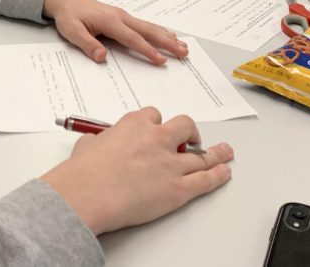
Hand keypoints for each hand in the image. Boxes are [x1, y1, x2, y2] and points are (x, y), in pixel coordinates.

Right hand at [41, 107, 233, 234]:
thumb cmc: (84, 172)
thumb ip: (100, 141)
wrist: (88, 194)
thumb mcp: (88, 144)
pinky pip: (205, 180)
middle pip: (184, 127)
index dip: (157, 124)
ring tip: (225, 152)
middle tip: (191, 139)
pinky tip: (224, 172)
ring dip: (215, 154)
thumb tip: (98, 145)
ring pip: (201, 155)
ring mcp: (171, 164)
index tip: (156, 130)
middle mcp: (157, 139)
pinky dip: (218, 176)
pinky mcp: (178, 189)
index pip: (154, 116)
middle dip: (190, 133)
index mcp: (135, 125)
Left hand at [42, 0, 185, 64]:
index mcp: (110, 21)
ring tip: (183, 45)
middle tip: (184, 52)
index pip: (132, 38)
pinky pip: (144, 24)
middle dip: (167, 42)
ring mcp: (123, 15)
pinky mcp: (122, 17)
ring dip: (166, 36)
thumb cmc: (68, 16)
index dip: (148, 50)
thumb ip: (87, 44)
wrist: (65, 0)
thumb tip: (102, 57)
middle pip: (148, 30)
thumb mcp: (72, 32)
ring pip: (149, 26)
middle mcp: (120, 17)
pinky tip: (168, 35)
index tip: (162, 60)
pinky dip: (158, 30)